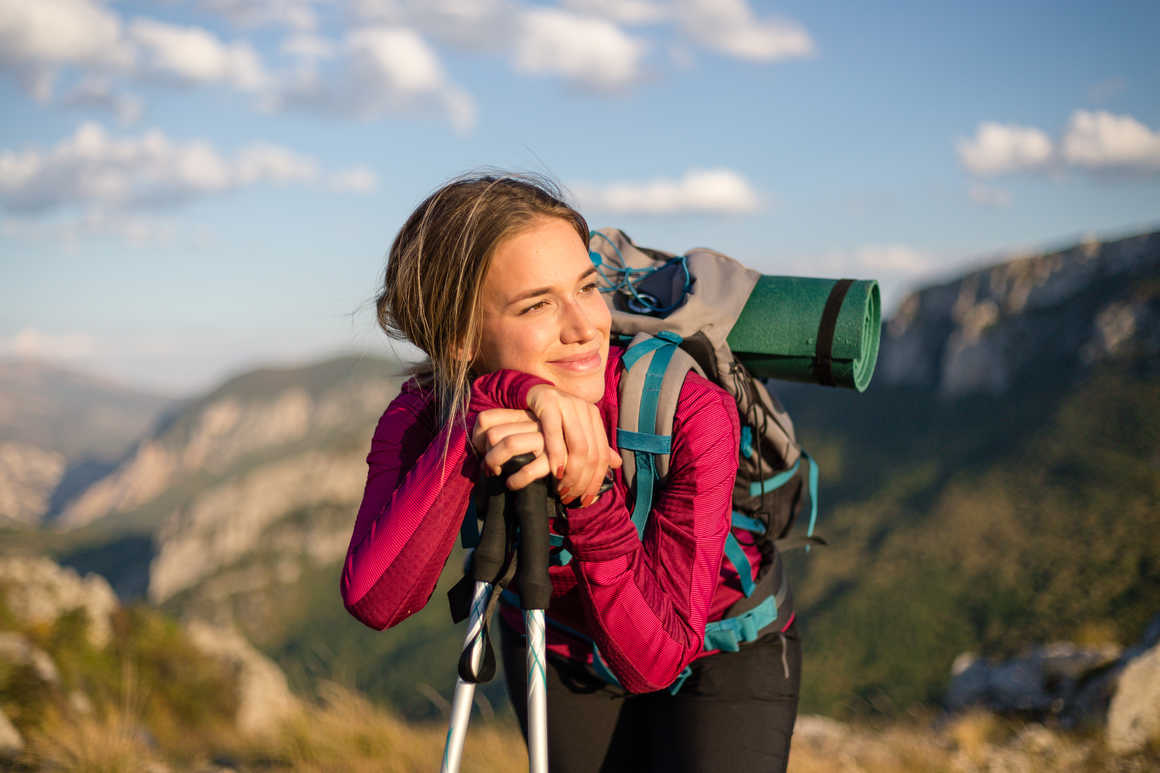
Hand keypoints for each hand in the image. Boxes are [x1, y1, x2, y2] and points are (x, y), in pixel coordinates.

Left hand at [471, 408, 550, 489]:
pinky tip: (512, 484)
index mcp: (524, 415)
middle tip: (490, 467)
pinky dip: (515, 480)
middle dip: (486, 454)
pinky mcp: (554, 459)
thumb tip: (481, 453)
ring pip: (508, 444)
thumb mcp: (527, 435)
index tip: (483, 451)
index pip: (486, 419)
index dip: (477, 437)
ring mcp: (545, 439)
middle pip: (493, 433)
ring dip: (495, 463)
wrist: (581, 463)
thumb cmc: (547, 451)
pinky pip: (527, 469)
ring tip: (496, 473)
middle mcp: (534, 423)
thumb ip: (505, 437)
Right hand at [525, 384, 621, 506]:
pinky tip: (555, 472)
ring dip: (572, 473)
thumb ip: (594, 447)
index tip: (585, 500)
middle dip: (582, 481)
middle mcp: (585, 409)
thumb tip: (617, 464)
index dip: (596, 481)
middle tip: (571, 497)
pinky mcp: (548, 402)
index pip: (602, 455)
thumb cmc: (553, 417)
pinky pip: (555, 433)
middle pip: (592, 454)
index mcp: (594, 417)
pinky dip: (557, 455)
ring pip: (578, 446)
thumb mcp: (575, 431)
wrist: (530, 391)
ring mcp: (568, 404)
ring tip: (562, 490)